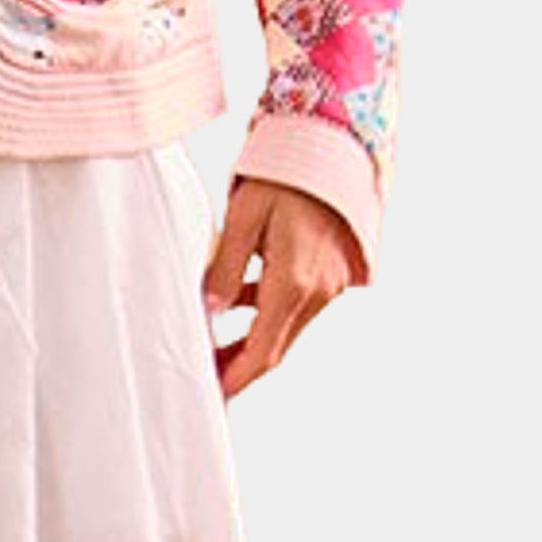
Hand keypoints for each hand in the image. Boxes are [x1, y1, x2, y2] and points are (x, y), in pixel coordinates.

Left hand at [201, 177, 362, 399]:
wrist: (335, 147)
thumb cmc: (285, 175)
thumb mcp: (243, 217)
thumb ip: (225, 267)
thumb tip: (210, 310)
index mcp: (293, 282)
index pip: (262, 349)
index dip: (236, 377)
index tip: (212, 394)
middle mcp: (318, 291)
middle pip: (275, 348)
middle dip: (240, 367)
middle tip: (206, 378)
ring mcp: (329, 284)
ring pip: (286, 329)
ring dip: (252, 341)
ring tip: (213, 345)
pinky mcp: (331, 274)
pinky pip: (296, 306)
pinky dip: (267, 313)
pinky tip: (236, 300)